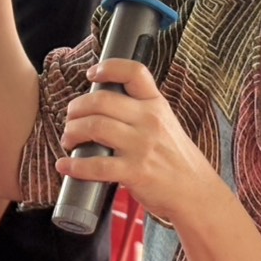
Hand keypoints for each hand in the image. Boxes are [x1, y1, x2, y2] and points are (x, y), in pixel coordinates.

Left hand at [56, 59, 225, 225]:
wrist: (196, 192)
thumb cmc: (176, 159)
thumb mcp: (166, 124)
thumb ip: (140, 113)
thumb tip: (101, 107)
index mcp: (157, 105)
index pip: (134, 72)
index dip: (109, 67)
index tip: (92, 75)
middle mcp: (150, 120)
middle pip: (101, 100)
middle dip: (76, 108)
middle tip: (69, 119)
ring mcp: (142, 146)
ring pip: (94, 127)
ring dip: (71, 132)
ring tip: (68, 140)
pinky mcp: (135, 172)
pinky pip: (96, 165)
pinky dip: (74, 165)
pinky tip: (64, 165)